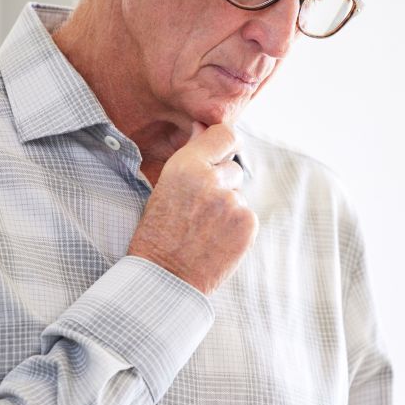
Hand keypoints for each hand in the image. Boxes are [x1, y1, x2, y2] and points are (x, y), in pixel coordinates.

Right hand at [127, 121, 256, 295]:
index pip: (224, 135)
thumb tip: (202, 126)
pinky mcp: (247, 225)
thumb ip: (190, 158)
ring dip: (228, 207)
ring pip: (238, 195)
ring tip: (204, 230)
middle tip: (200, 210)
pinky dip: (236, 227)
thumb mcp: (164, 187)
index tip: (227, 148)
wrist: (164, 278)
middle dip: (223, 184)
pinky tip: (215, 241)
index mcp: (186, 166)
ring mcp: (232, 203)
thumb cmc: (157, 233)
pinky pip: (246, 216)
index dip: (227, 142)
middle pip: (233, 169)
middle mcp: (212, 180)